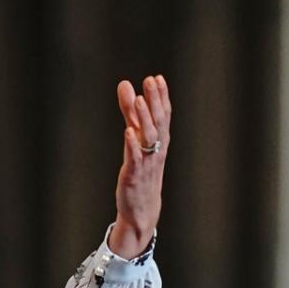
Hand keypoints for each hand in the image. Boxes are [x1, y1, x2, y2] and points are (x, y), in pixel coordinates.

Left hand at [107, 74, 170, 258]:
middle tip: (150, 81)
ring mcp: (146, 163)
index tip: (157, 78)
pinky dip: (132, 144)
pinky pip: (135, 158)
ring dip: (144, 119)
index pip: (164, 115)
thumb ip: (130, 112)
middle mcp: (156, 150)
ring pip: (148, 138)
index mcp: (160, 141)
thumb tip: (125, 84)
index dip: (161, 97)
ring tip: (138, 100)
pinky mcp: (134, 175)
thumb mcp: (136, 139)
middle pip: (158, 122)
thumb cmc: (140, 171)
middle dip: (155, 101)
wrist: (142, 209)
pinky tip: (128, 131)